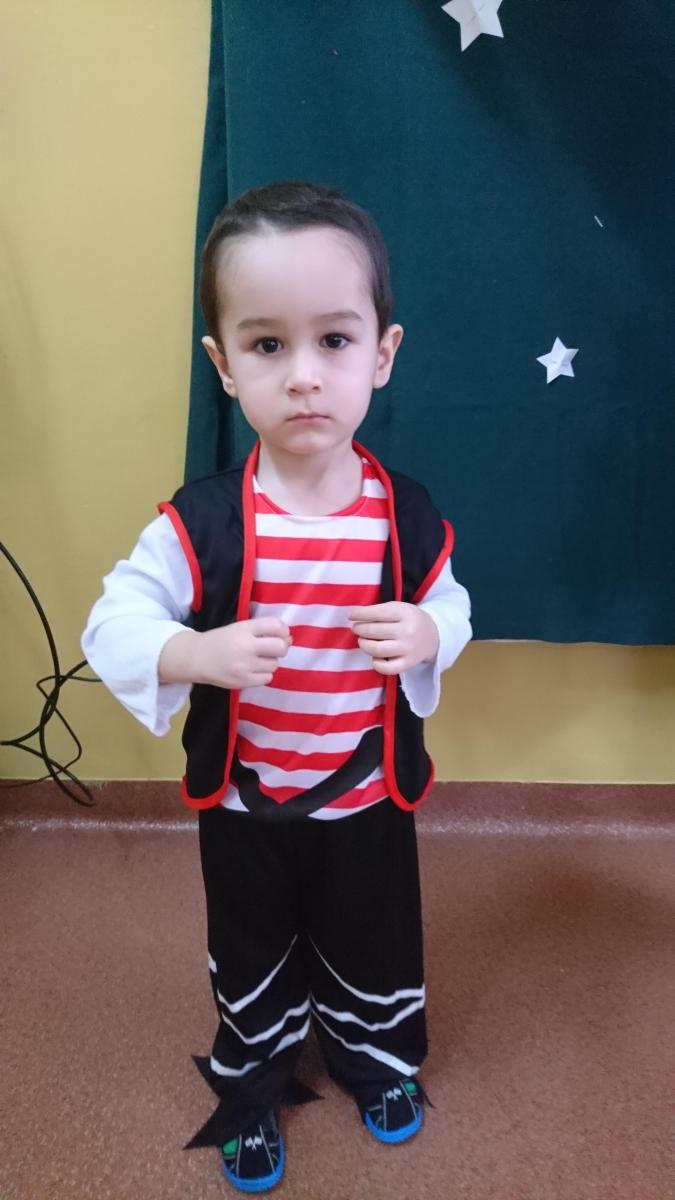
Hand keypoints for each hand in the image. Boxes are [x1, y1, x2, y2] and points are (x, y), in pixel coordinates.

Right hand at [159, 618, 291, 688]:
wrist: (196, 658)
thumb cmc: (221, 641)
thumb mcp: (239, 628)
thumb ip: (263, 631)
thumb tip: (290, 639)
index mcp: (244, 628)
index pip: (275, 625)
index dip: (283, 630)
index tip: (278, 633)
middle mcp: (245, 646)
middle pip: (280, 647)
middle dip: (280, 647)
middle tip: (271, 649)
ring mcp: (244, 666)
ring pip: (274, 664)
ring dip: (269, 661)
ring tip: (256, 660)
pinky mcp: (243, 681)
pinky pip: (267, 678)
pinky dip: (263, 674)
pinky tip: (252, 670)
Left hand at [348, 602, 438, 674]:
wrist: (433, 635)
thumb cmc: (408, 619)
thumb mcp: (398, 608)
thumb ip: (379, 611)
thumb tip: (353, 615)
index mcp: (405, 612)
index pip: (377, 613)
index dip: (360, 614)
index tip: (350, 615)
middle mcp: (407, 631)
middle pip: (374, 631)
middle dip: (360, 629)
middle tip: (356, 628)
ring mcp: (408, 648)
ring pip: (378, 650)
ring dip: (364, 645)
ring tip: (362, 641)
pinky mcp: (409, 663)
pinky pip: (387, 668)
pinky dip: (377, 664)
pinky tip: (374, 657)